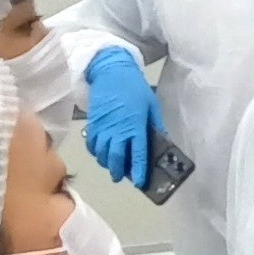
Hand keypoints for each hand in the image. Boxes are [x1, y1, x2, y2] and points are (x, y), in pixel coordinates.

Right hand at [85, 47, 160, 184]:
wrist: (111, 72)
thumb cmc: (135, 88)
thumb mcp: (151, 105)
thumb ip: (156, 125)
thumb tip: (162, 142)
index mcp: (135, 125)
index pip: (138, 154)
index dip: (139, 171)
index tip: (141, 183)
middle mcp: (117, 130)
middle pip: (115, 158)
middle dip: (118, 171)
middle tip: (121, 177)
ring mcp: (102, 127)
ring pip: (101, 153)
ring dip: (106, 163)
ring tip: (112, 166)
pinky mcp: (92, 123)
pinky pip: (91, 143)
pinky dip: (95, 152)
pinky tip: (100, 153)